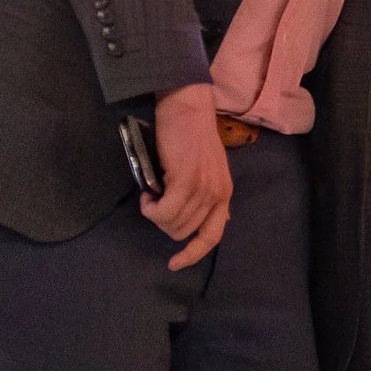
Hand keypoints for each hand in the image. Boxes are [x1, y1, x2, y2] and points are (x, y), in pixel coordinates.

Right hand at [142, 81, 232, 269]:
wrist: (188, 107)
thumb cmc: (190, 135)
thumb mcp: (203, 169)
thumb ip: (199, 193)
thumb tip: (184, 216)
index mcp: (223, 194)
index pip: (213, 235)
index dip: (193, 253)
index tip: (175, 263)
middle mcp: (217, 195)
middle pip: (185, 232)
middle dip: (164, 223)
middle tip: (154, 202)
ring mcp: (204, 189)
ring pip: (172, 223)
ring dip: (154, 214)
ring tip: (150, 193)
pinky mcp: (187, 181)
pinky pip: (164, 212)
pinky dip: (151, 208)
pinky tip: (147, 194)